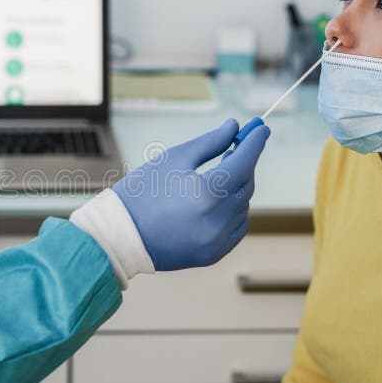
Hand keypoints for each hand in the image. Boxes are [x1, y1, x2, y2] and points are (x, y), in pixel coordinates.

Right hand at [113, 119, 269, 270]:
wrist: (120, 235)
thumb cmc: (142, 192)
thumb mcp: (174, 159)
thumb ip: (209, 143)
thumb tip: (234, 127)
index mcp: (207, 192)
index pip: (244, 162)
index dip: (254, 142)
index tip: (261, 128)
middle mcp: (217, 220)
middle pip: (246, 184)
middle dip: (244, 164)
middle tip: (235, 148)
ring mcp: (217, 241)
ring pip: (243, 207)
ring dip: (238, 189)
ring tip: (221, 176)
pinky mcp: (213, 255)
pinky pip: (237, 228)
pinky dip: (235, 212)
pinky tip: (219, 202)